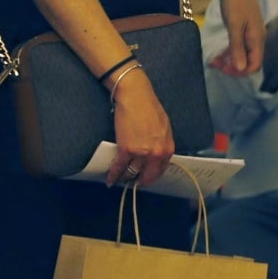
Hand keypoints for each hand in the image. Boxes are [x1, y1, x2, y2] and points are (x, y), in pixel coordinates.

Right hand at [107, 69, 173, 188]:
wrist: (135, 96)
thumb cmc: (149, 107)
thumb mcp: (164, 128)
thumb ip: (161, 145)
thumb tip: (156, 156)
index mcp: (167, 148)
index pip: (160, 171)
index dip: (150, 176)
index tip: (144, 178)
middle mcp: (156, 154)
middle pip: (147, 176)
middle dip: (138, 181)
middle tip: (132, 182)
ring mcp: (141, 153)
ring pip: (131, 173)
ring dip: (124, 178)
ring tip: (120, 180)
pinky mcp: (126, 150)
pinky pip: (119, 167)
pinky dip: (113, 175)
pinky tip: (110, 179)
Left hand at [212, 0, 264, 75]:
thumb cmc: (236, 0)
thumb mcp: (234, 26)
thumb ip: (237, 48)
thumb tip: (240, 69)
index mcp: (258, 39)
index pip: (254, 65)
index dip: (240, 71)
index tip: (223, 69)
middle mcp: (257, 38)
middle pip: (248, 62)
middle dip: (233, 67)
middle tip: (215, 65)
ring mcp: (250, 33)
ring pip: (242, 55)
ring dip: (229, 60)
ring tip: (214, 61)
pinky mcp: (243, 29)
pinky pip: (238, 46)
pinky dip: (229, 52)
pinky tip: (218, 54)